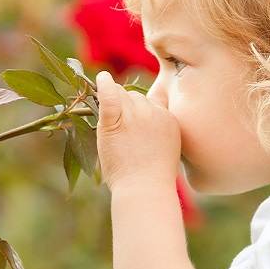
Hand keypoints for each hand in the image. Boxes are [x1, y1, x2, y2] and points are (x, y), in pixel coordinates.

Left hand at [95, 70, 180, 189]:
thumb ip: (158, 131)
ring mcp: (134, 115)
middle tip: (121, 132)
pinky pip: (109, 95)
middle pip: (135, 96)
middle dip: (126, 108)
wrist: (144, 190)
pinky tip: (101, 78)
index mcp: (168, 119)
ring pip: (121, 94)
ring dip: (114, 103)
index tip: (134, 124)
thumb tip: (145, 124)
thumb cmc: (152, 178)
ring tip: (112, 124)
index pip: (151, 101)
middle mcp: (153, 112)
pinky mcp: (115, 121)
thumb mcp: (166, 149)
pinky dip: (103, 85)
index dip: (140, 110)